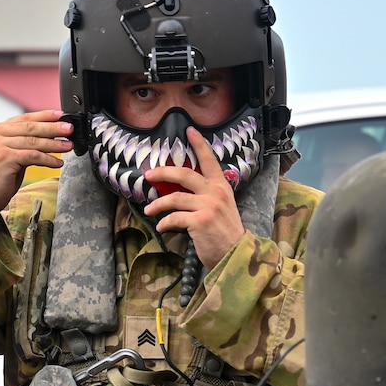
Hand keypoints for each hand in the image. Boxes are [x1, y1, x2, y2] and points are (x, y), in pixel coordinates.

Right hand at [0, 110, 73, 227]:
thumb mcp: (10, 154)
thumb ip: (23, 143)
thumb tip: (50, 135)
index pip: (24, 118)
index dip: (45, 116)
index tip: (61, 116)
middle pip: (31, 127)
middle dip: (53, 128)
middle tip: (70, 129)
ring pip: (33, 141)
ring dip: (54, 144)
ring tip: (68, 146)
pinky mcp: (5, 158)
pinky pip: (33, 156)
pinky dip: (48, 159)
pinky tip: (58, 163)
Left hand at [142, 127, 245, 269]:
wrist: (236, 254)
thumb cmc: (225, 233)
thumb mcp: (222, 208)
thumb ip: (207, 196)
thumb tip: (181, 190)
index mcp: (222, 187)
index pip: (210, 161)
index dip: (199, 144)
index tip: (189, 130)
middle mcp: (216, 193)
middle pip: (184, 174)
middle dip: (163, 172)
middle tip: (149, 174)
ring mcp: (208, 206)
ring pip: (174, 197)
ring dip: (158, 204)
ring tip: (149, 210)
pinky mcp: (199, 221)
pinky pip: (174, 217)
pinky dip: (164, 222)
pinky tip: (161, 226)